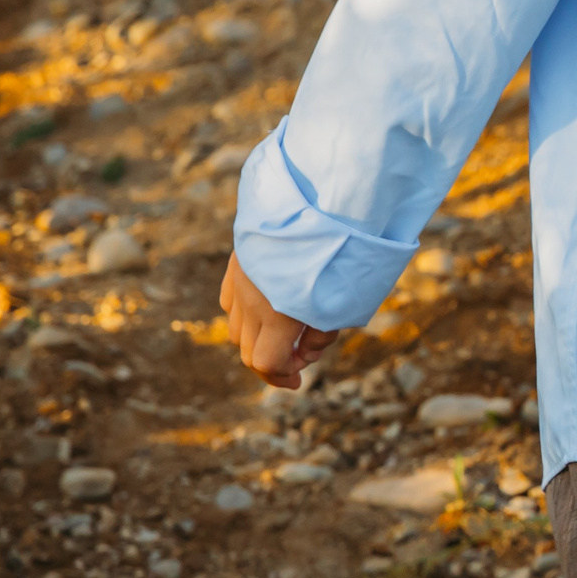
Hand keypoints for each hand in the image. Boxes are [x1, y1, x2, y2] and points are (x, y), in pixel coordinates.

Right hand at [219, 255, 339, 389]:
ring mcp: (240, 280)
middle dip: (275, 362)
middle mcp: (252, 300)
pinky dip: (248, 314)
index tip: (300, 380)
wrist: (320, 197)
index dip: (282, 377)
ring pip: (236, 328)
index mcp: (278, 314)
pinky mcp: (238, 262)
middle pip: (249, 351)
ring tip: (290, 329)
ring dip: (260, 338)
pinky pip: (231, 301)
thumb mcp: (345, 300)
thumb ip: (322, 331)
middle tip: (301, 356)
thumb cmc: (342, 251)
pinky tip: (271, 306)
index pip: (266, 363)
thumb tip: (306, 351)